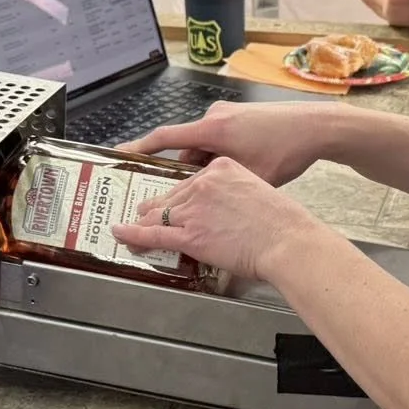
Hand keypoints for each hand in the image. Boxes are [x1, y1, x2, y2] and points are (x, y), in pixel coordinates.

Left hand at [111, 156, 324, 283]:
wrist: (288, 241)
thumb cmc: (283, 223)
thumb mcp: (258, 192)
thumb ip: (236, 195)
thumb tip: (226, 212)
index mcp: (222, 167)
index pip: (190, 181)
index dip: (178, 195)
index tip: (170, 200)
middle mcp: (204, 183)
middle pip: (172, 197)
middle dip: (156, 208)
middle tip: (144, 213)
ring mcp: (195, 209)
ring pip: (159, 214)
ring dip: (143, 222)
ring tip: (129, 227)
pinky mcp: (191, 234)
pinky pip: (154, 233)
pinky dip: (133, 234)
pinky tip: (120, 234)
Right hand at [122, 101, 338, 186]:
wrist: (317, 125)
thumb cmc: (285, 150)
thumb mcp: (249, 175)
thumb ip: (218, 185)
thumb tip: (196, 199)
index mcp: (211, 129)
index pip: (165, 138)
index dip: (140, 148)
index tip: (119, 155)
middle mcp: (215, 118)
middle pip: (185, 147)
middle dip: (183, 171)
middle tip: (179, 194)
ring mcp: (228, 115)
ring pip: (203, 146)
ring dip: (205, 166)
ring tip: (220, 188)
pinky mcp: (240, 117)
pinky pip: (218, 139)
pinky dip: (218, 157)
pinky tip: (237, 173)